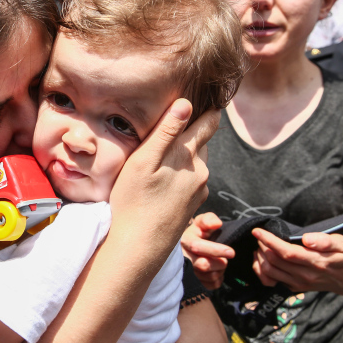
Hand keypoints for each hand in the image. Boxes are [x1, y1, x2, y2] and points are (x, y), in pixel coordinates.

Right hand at [110, 100, 219, 247]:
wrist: (139, 246)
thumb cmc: (134, 200)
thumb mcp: (143, 161)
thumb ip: (165, 132)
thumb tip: (187, 103)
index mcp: (188, 156)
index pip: (208, 123)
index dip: (209, 108)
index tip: (209, 96)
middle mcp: (201, 171)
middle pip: (203, 142)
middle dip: (194, 131)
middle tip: (179, 119)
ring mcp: (199, 191)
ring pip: (197, 162)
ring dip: (186, 154)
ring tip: (167, 150)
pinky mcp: (193, 206)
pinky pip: (192, 181)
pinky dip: (182, 174)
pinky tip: (165, 179)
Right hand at [181, 213, 234, 289]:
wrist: (191, 248)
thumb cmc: (199, 234)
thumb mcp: (202, 223)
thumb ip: (209, 220)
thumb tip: (217, 224)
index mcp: (185, 240)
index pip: (197, 246)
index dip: (215, 250)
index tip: (231, 252)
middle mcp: (182, 257)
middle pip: (203, 265)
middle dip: (219, 263)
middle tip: (225, 259)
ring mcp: (187, 272)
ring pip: (209, 277)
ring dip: (219, 271)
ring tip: (218, 263)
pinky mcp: (194, 283)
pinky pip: (211, 285)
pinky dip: (218, 279)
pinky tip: (215, 271)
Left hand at [251, 229, 342, 293]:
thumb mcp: (341, 244)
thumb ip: (325, 240)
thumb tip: (307, 239)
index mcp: (316, 262)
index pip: (287, 252)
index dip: (270, 241)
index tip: (258, 231)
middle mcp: (305, 275)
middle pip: (274, 261)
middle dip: (262, 246)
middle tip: (260, 235)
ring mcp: (298, 283)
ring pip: (269, 271)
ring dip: (260, 257)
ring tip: (260, 246)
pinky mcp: (293, 288)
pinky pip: (270, 281)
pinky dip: (260, 270)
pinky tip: (261, 259)